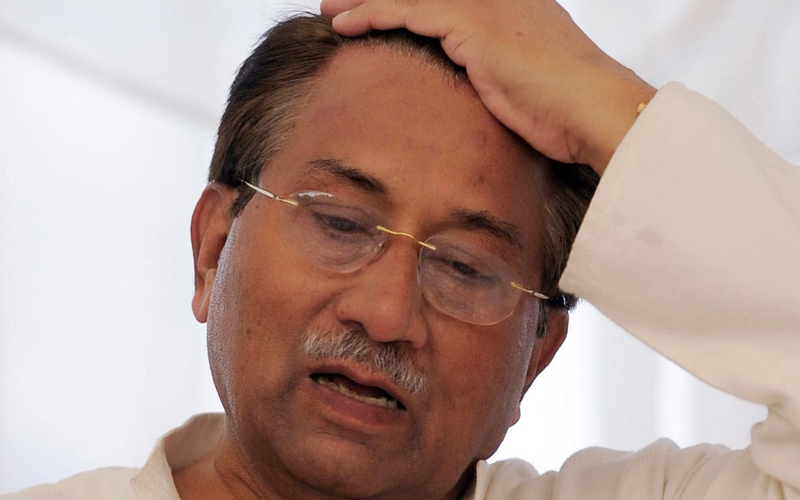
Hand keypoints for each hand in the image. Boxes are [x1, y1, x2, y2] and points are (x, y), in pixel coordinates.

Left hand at [320, 0, 655, 173]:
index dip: (411, 4)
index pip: (448, 0)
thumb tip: (486, 103)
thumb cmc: (569, 114)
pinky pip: (408, 11)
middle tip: (343, 2)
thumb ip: (501, 82)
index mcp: (513, 9)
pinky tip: (345, 23)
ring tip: (331, 9)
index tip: (382, 13)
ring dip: (365, 1)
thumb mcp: (530, 90)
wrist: (595, 110)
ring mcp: (487, 8)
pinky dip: (373, 15)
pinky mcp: (472, 25)